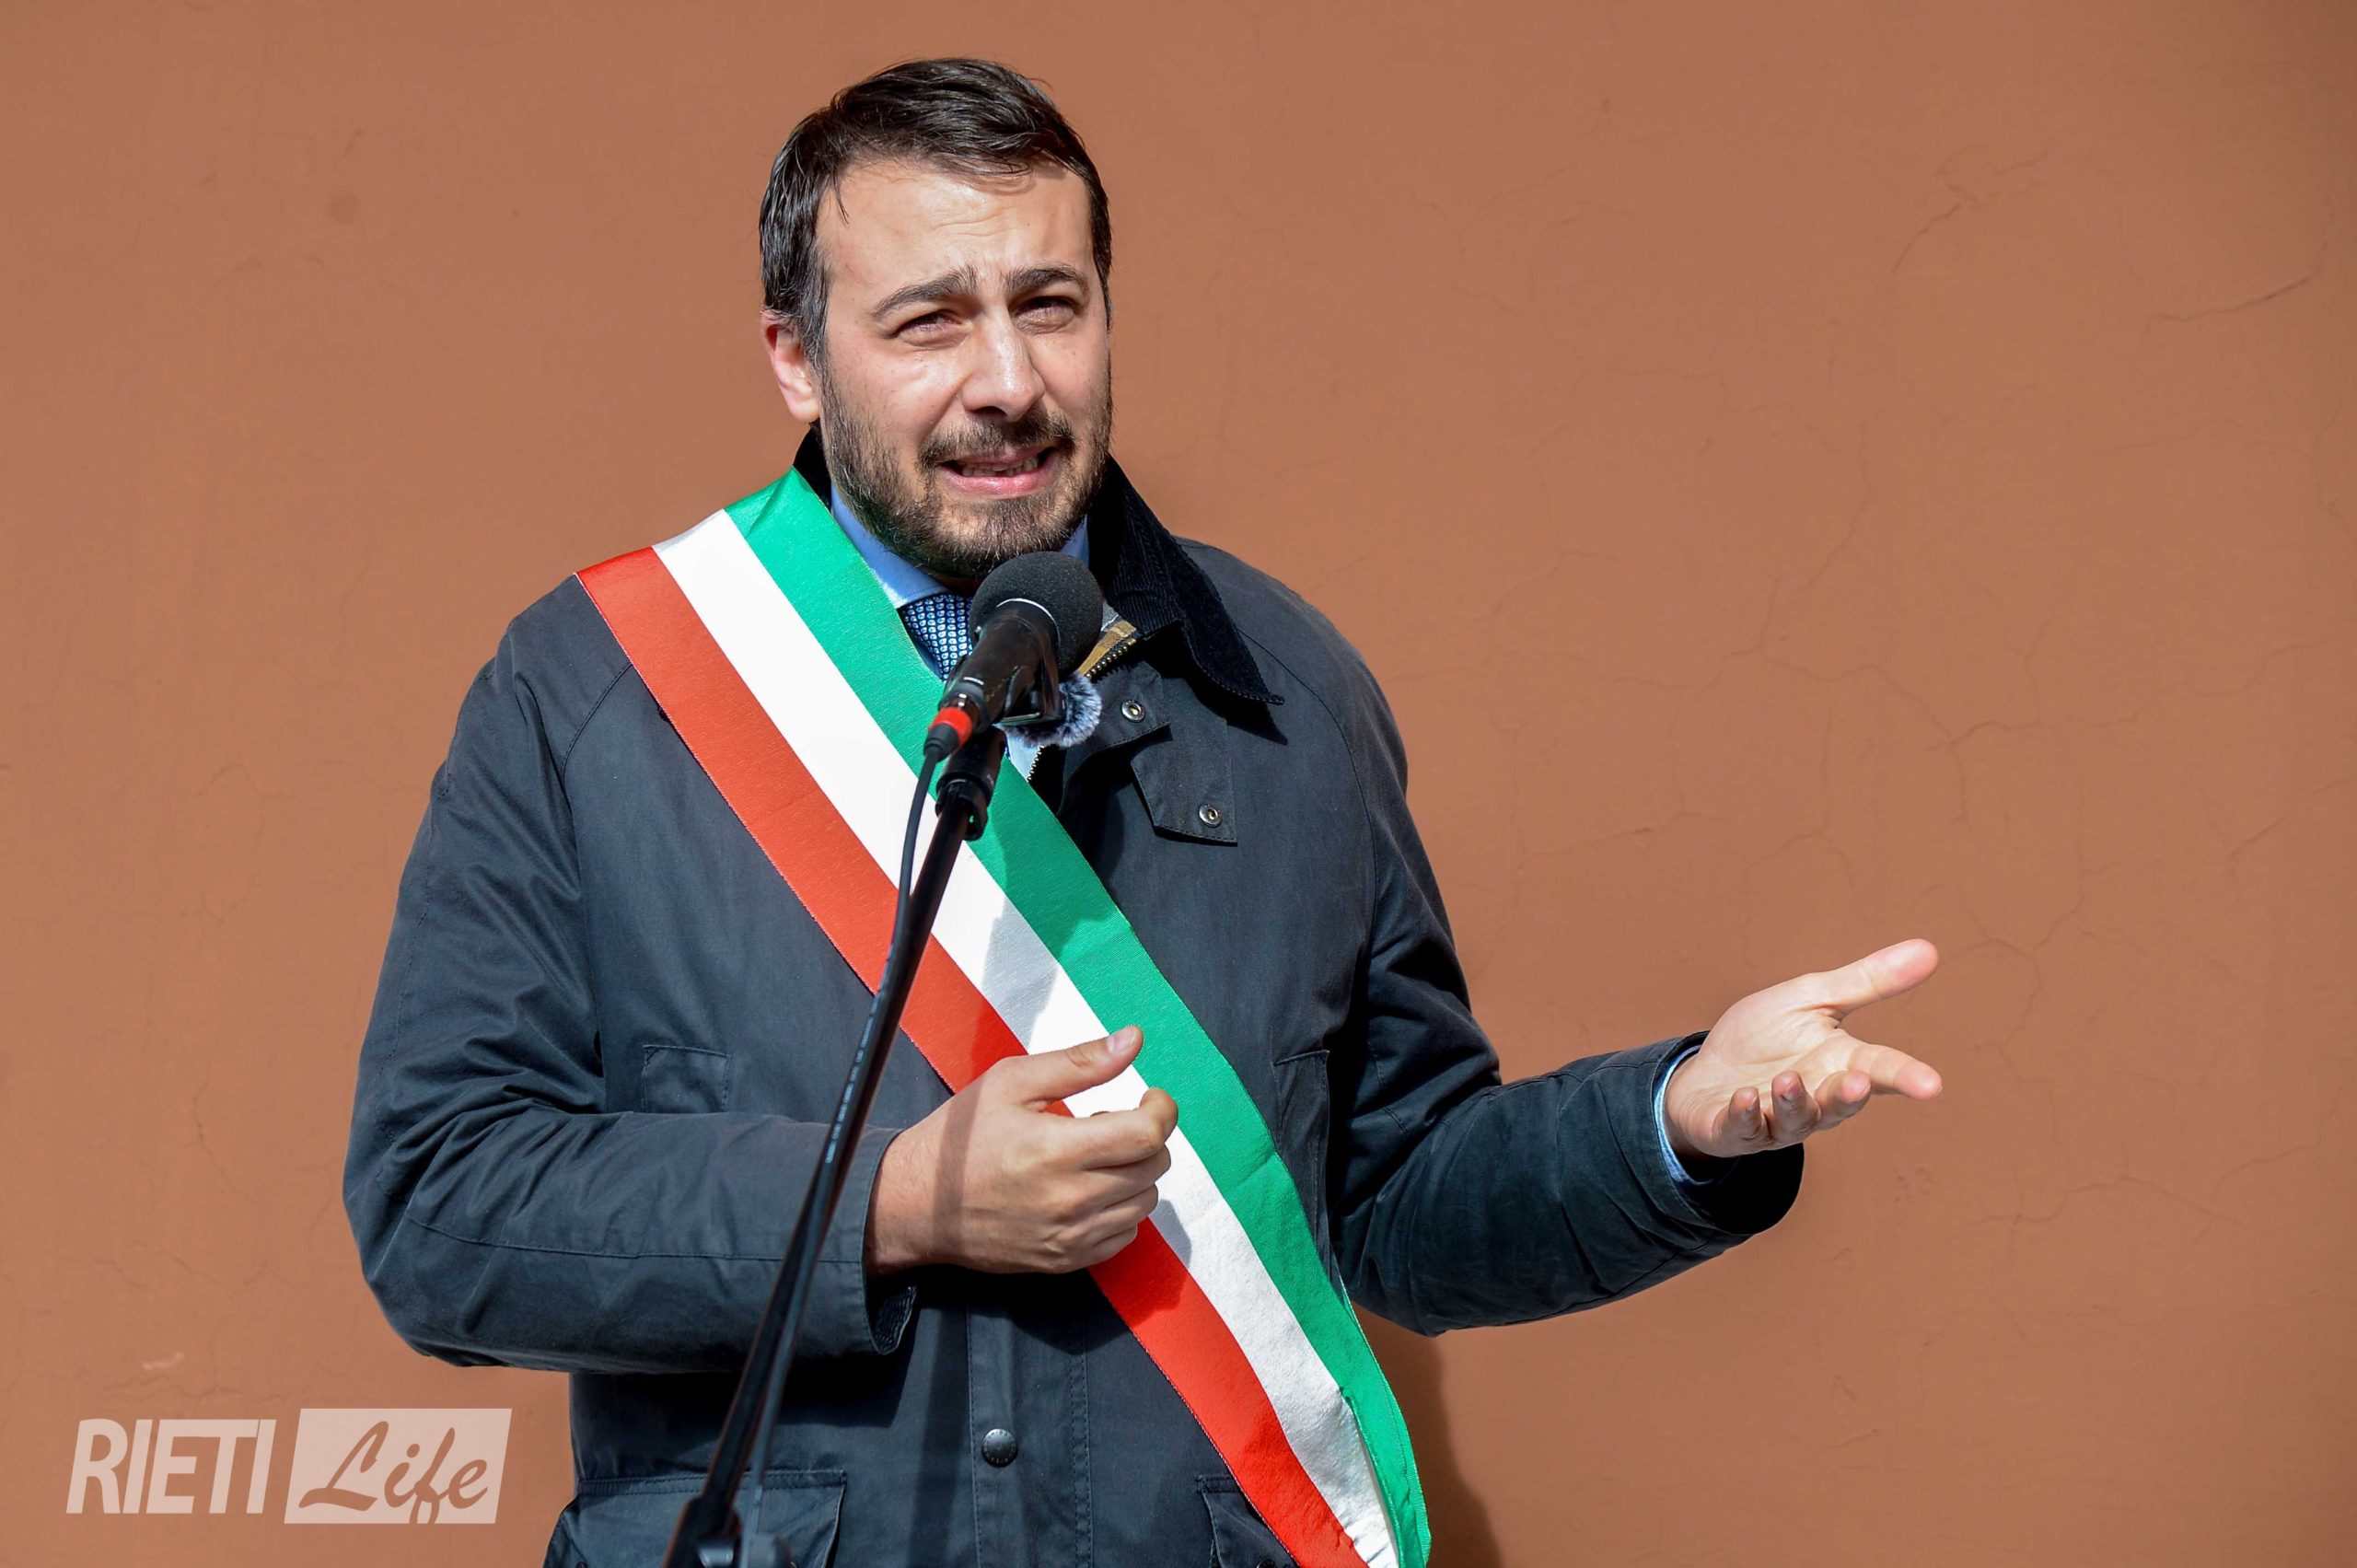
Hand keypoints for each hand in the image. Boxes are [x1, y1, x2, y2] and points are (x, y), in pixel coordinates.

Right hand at [867, 1026, 1176, 1274]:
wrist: (917, 1205)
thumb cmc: (960, 1138)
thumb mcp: (1011, 1081)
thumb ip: (1079, 1062)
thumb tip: (1133, 1040)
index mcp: (1058, 1149)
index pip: (1148, 1134)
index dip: (1161, 1109)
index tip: (1149, 1097)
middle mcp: (1070, 1199)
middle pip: (1153, 1167)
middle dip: (1146, 1136)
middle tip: (1109, 1122)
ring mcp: (1070, 1236)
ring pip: (1145, 1202)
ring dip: (1134, 1172)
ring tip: (1093, 1155)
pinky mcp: (1066, 1260)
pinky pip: (1124, 1235)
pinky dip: (1120, 1208)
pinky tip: (1088, 1189)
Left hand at [1661, 938, 1944, 1164]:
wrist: (1704, 1073)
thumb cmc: (1764, 1036)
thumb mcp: (1812, 999)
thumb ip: (1867, 982)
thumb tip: (1930, 949)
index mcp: (1839, 1063)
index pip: (1880, 1069)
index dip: (1905, 1077)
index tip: (1932, 1084)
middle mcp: (1815, 1098)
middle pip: (1840, 1102)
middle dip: (1849, 1095)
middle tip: (1858, 1082)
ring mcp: (1777, 1119)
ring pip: (1796, 1120)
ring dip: (1794, 1101)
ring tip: (1787, 1079)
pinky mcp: (1736, 1130)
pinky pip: (1744, 1129)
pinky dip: (1745, 1115)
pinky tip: (1744, 1098)